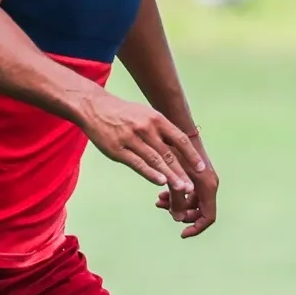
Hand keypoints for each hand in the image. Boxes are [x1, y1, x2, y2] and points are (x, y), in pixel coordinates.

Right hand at [77, 92, 204, 196]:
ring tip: (181, 188)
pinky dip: (150, 173)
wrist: (94, 106)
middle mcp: (146, 128)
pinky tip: (160, 181)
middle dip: (182, 172)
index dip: (192, 155)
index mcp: (156, 118)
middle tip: (192, 186)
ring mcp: (131, 138)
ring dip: (170, 176)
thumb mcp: (145, 113)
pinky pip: (137, 163)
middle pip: (169, 153)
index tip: (202, 168)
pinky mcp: (117, 149)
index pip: (180, 139)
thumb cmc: (123, 113)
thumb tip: (179, 145)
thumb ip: (161, 129)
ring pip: (155, 160)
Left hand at [155, 138, 217, 236]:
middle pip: (199, 211)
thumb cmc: (174, 150)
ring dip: (176, 204)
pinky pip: (188, 192)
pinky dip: (176, 195)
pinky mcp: (194, 174)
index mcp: (208, 186)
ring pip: (192, 201)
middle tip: (162, 207)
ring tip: (158, 200)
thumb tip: (177, 218)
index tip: (181, 233)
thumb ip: (177, 199)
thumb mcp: (174, 178)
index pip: (208, 217)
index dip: (196, 228)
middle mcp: (208, 184)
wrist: (176, 128)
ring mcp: (202, 179)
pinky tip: (161, 192)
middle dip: (181, 213)